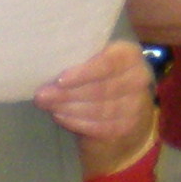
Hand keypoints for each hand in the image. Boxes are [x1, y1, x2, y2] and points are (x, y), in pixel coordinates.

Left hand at [36, 40, 155, 147]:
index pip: (110, 62)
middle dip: (68, 93)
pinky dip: (77, 122)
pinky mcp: (128, 126)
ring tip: (49, 106)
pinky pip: (101, 126)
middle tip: (42, 95)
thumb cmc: (99, 77)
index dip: (85, 72)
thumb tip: (45, 68)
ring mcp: (136, 104)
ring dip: (69, 108)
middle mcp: (139, 78)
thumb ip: (77, 62)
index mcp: (129, 55)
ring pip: (100, 109)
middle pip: (101, 88)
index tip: (60, 80)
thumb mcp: (92, 62)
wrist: (123, 109)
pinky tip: (61, 117)